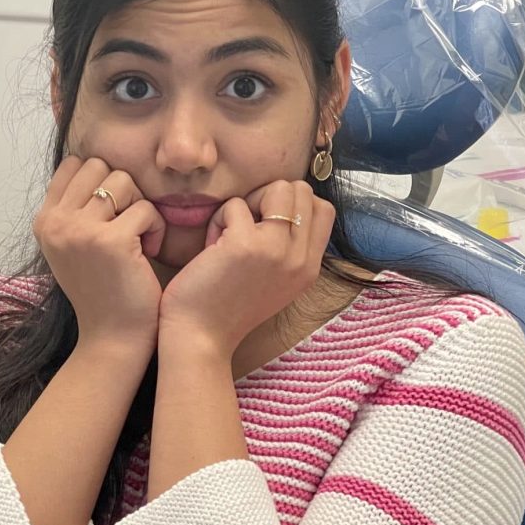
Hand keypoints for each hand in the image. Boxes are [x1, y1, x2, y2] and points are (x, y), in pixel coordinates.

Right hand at [33, 156, 166, 356]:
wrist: (111, 337)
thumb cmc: (101, 290)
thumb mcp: (71, 246)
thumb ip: (73, 209)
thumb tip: (92, 165)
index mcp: (44, 221)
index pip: (73, 164)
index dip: (100, 179)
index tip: (112, 210)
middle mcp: (56, 222)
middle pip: (99, 166)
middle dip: (122, 190)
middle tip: (128, 223)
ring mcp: (80, 231)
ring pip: (123, 181)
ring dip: (139, 206)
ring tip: (139, 237)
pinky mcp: (110, 241)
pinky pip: (146, 209)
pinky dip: (156, 228)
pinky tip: (150, 252)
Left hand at [157, 180, 334, 359]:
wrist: (200, 338)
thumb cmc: (227, 305)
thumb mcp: (274, 280)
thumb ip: (287, 248)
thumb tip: (281, 204)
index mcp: (309, 268)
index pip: (323, 209)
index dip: (291, 204)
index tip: (264, 225)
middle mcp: (300, 259)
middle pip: (301, 191)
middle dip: (267, 197)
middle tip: (244, 226)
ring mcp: (276, 251)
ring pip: (278, 187)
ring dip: (247, 203)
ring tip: (229, 234)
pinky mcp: (245, 245)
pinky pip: (235, 204)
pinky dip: (218, 219)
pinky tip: (211, 248)